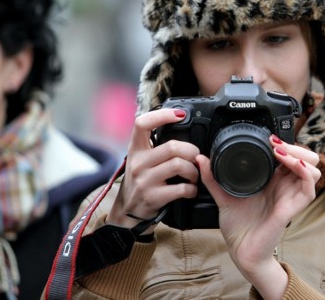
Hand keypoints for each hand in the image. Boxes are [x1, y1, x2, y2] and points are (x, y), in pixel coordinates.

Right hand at [107, 108, 201, 229]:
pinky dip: (192, 189)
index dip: (162, 115)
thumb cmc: (140, 181)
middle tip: (195, 157)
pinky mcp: (153, 197)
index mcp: (135, 149)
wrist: (128, 211)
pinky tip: (191, 190)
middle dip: (191, 151)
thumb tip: (181, 129)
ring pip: (179, 165)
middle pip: (172, 147)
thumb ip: (156, 146)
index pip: (142, 123)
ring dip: (194, 170)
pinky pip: (181, 188)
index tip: (180, 114)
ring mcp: (144, 180)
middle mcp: (138, 163)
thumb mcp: (141, 159)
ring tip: (194, 175)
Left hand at [198, 135, 320, 298]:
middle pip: (307, 158)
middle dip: (296, 147)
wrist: (240, 251)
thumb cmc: (238, 226)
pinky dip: (305, 173)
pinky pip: (309, 188)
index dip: (285, 143)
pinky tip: (292, 165)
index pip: (290, 155)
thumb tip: (201, 159)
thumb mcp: (223, 196)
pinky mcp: (292, 209)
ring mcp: (291, 196)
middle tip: (277, 145)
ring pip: (313, 169)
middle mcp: (285, 186)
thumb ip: (213, 177)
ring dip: (300, 156)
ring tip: (281, 153)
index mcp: (274, 180)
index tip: (269, 138)